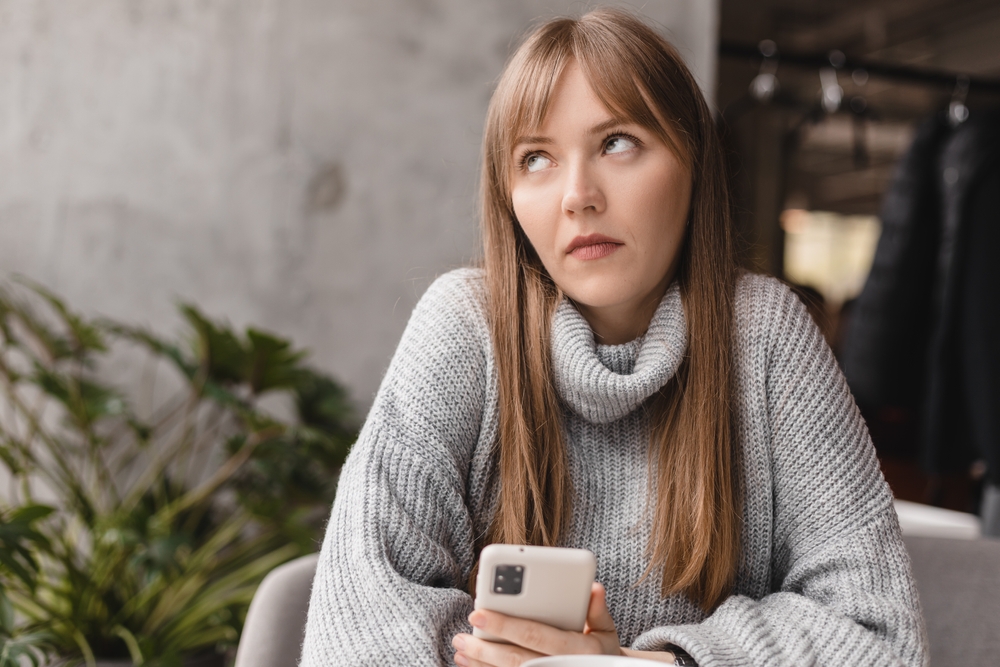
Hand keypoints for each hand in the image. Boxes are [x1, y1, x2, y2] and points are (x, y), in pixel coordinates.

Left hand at [451, 582, 675, 665]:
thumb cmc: (601, 650)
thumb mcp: (606, 630)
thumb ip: (597, 610)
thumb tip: (593, 588)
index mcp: (579, 650)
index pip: (536, 635)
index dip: (506, 625)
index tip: (478, 613)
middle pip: (517, 660)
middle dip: (485, 648)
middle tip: (460, 636)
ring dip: (481, 664)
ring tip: (460, 649)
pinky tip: (470, 664)